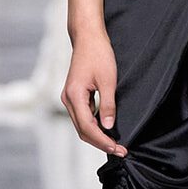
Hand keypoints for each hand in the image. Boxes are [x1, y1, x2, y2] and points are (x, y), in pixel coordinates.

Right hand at [62, 30, 126, 155]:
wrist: (88, 37)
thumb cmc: (98, 54)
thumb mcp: (108, 80)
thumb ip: (108, 105)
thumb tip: (108, 127)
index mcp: (74, 96)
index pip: (88, 128)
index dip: (103, 141)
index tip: (118, 148)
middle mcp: (68, 99)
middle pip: (82, 130)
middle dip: (101, 142)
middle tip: (119, 150)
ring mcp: (69, 98)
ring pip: (81, 125)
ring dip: (97, 136)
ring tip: (115, 143)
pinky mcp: (74, 95)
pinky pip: (82, 116)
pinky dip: (94, 125)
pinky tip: (107, 128)